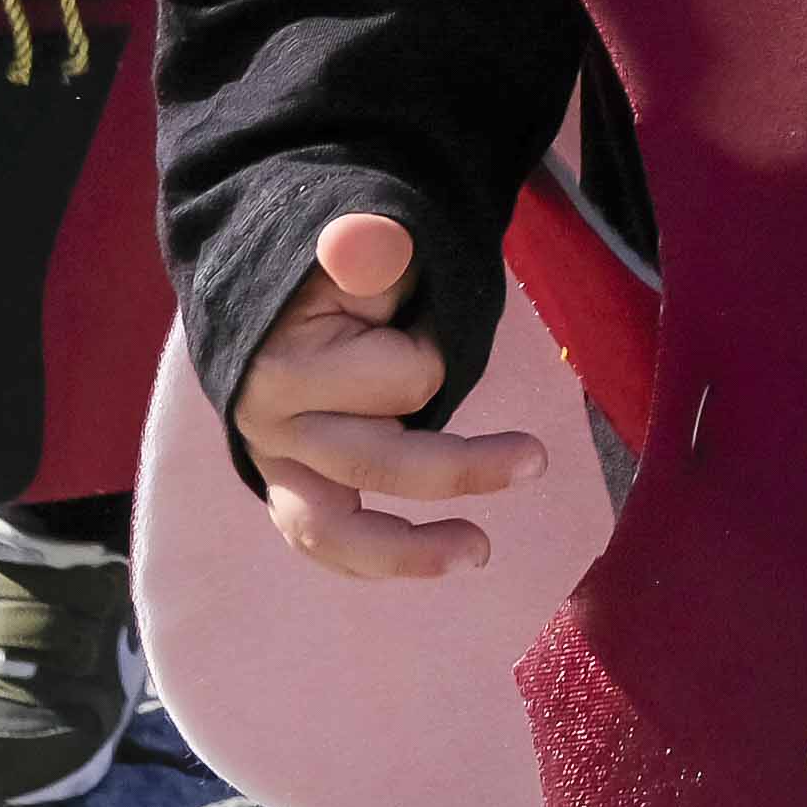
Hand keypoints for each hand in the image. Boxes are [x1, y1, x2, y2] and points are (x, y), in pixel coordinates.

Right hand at [235, 209, 551, 579]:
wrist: (269, 293)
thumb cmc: (332, 269)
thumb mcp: (358, 246)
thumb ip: (370, 251)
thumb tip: (366, 243)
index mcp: (285, 365)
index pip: (400, 382)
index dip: (430, 352)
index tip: (415, 317)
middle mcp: (271, 428)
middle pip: (380, 464)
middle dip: (464, 467)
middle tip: (538, 458)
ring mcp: (275, 465)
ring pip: (337, 532)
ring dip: (410, 551)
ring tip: (480, 551)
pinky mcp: (287, 489)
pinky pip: (327, 544)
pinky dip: (375, 561)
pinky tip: (434, 563)